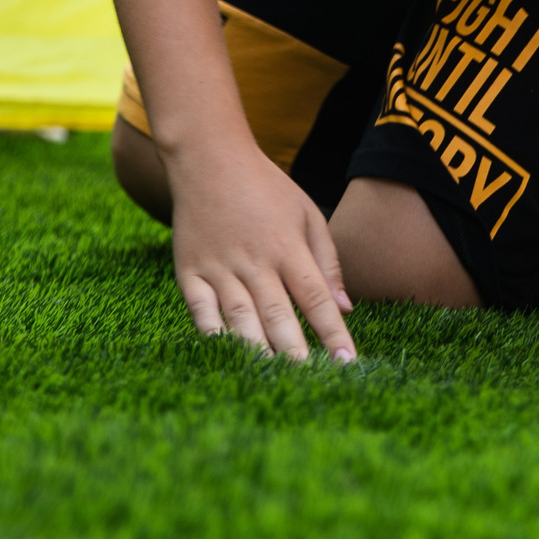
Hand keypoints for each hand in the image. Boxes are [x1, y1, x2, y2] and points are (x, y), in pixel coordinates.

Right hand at [165, 145, 356, 363]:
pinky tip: (226, 354)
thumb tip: (345, 308)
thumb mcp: (307, 213)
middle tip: (312, 380)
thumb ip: (327, 261)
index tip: (348, 362)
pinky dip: (212, 332)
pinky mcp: (189, 270)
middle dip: (297, 351)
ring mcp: (219, 267)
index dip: (332, 333)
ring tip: (274, 378)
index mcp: (288, 247)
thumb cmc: (265, 187)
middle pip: (278, 314)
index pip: (315, 298)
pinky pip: (200, 309)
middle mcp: (255, 260)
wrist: (208, 157)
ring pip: (241, 317)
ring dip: (258, 349)